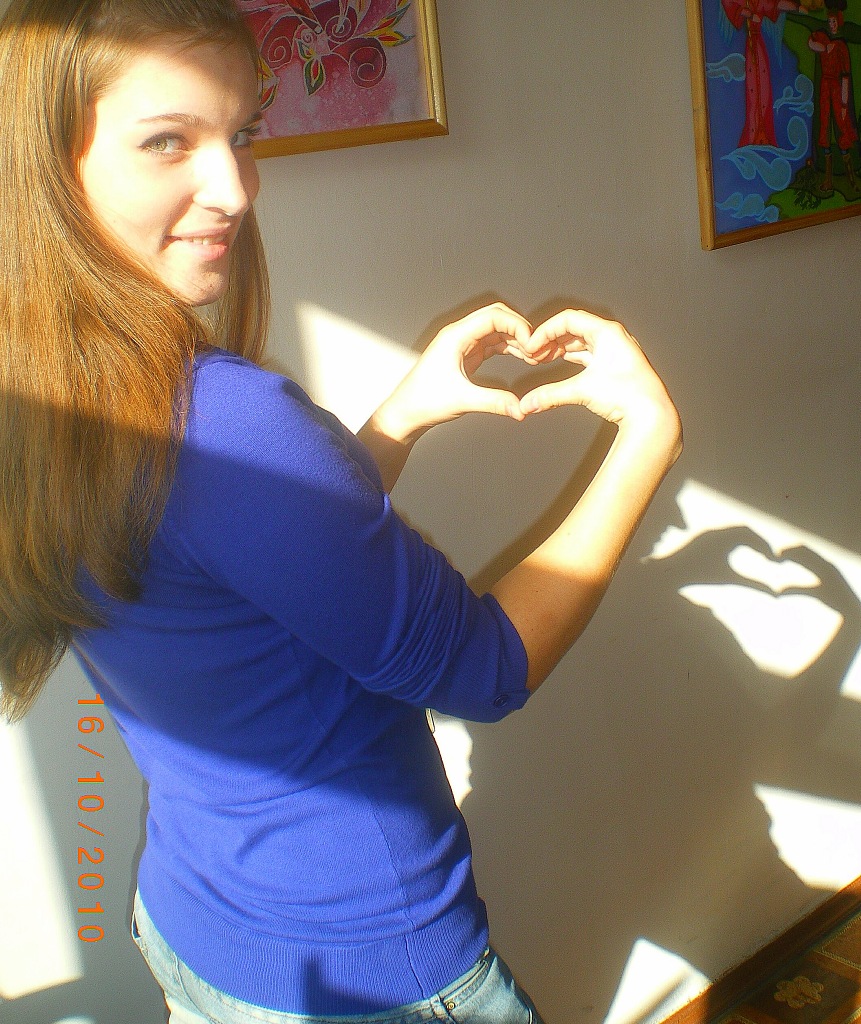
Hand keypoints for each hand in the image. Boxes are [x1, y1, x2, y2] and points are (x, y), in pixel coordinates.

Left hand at [374, 302, 535, 443]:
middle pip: (496, 317)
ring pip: (496, 331)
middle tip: (536, 346)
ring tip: (534, 354)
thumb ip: (495, 402)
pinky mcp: (465, 356)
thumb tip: (520, 408)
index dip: (517, 325)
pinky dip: (509, 348)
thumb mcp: (463, 401)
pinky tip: (522, 358)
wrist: (406, 413)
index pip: (493, 316)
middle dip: (519, 329)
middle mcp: (459, 335)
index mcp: (455, 336)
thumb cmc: (423, 401)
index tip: (532, 342)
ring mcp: (462, 345)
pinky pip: (492, 345)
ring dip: (516, 339)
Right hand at [519, 309, 680, 445]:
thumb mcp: (582, 390)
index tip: (531, 345)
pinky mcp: (616, 364)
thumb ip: (550, 395)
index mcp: (607, 332)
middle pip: (574, 329)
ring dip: (560, 349)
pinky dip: (572, 357)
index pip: (568, 319)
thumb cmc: (627, 396)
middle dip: (551, 340)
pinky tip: (560, 363)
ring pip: (581, 342)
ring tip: (543, 358)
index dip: (545, 331)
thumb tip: (527, 404)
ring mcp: (616, 350)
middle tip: (534, 353)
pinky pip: (589, 353)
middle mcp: (613, 337)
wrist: (650, 415)